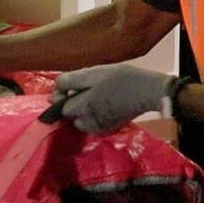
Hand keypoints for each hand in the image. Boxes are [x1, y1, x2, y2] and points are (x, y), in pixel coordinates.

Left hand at [48, 66, 174, 134]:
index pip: (62, 109)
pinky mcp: (109, 130)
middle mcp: (89, 123)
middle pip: (71, 116)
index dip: (62, 97)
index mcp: (84, 107)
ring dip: (83, 111)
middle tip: (87, 90)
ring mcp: (100, 129)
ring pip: (81, 122)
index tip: (70, 87)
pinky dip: (94, 116)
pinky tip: (105, 105)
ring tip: (96, 97)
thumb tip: (54, 91)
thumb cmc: (122, 78)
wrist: (149, 92)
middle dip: (74, 104)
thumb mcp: (95, 73)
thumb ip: (71, 81)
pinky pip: (93, 125)